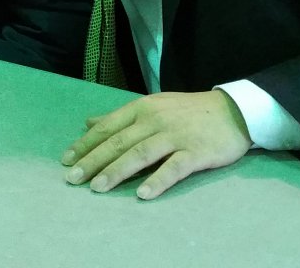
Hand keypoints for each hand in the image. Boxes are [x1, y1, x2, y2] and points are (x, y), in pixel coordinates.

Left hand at [61, 90, 252, 199]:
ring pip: (140, 154)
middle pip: (118, 142)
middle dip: (93, 161)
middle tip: (72, 178)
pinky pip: (174, 168)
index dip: (85, 144)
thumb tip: (89, 123)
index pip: (107, 128)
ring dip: (116, 172)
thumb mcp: (151, 106)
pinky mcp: (196, 152)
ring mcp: (175, 135)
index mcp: (141, 108)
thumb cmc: (187, 111)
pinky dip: (157, 180)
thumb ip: (120, 117)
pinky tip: (142, 194)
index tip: (66, 160)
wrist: (233, 111)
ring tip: (97, 188)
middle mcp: (154, 120)